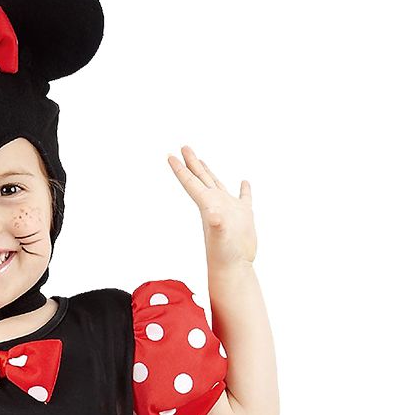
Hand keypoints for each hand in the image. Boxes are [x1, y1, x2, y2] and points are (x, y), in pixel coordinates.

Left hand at [167, 146, 255, 270]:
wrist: (235, 268)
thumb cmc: (225, 254)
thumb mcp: (220, 235)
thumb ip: (217, 223)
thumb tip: (214, 215)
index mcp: (208, 205)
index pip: (191, 183)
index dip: (181, 169)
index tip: (170, 155)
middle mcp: (215, 204)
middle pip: (200, 178)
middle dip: (191, 163)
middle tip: (183, 147)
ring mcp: (229, 209)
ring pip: (217, 184)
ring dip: (208, 172)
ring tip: (201, 161)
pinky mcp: (243, 216)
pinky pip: (243, 197)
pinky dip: (244, 189)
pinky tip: (244, 182)